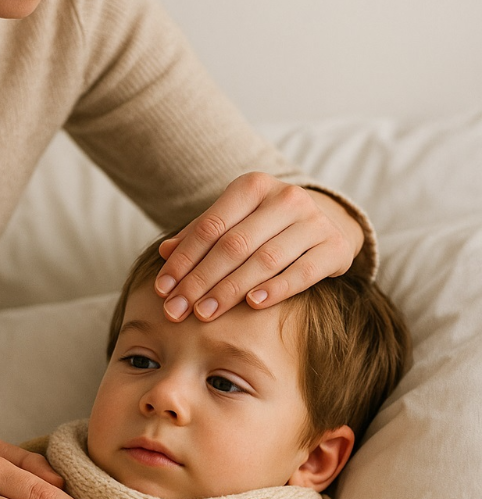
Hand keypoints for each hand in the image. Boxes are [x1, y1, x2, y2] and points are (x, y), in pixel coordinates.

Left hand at [155, 173, 364, 321]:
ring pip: (264, 259)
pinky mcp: (335, 247)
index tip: (163, 289)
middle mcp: (286, 198)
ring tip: (205, 313)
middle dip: (200, 281)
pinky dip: (276, 289)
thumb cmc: (267, 224)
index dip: (183, 259)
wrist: (328, 220)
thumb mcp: (234, 220)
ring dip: (230, 290)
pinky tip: (253, 304)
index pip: (210, 226)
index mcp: (253, 186)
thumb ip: (200, 234)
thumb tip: (163, 252)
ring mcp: (314, 222)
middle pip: (234, 245)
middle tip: (177, 310)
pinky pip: (302, 272)